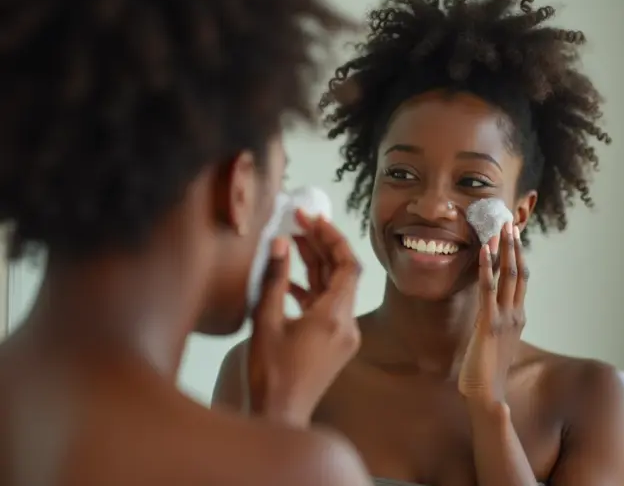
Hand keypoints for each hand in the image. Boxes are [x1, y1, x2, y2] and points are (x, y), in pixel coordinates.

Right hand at [247, 211, 361, 427]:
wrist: (279, 417)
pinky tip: (290, 279)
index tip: (311, 217)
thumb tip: (280, 243)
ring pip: (334, 289)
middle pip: (342, 273)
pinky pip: (327, 306)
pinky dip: (312, 289)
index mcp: (335, 317)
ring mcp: (342, 335)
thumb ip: (274, 280)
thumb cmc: (270, 374)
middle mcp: (347, 324)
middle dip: (322, 245)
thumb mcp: (266, 322)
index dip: (331, 236)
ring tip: (291, 241)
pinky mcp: (333, 344)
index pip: (347, 263)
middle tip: (299, 221)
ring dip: (316, 265)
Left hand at [458, 221, 527, 405]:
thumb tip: (491, 313)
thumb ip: (496, 324)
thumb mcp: (495, 342)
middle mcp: (515, 314)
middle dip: (514, 246)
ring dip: (504, 250)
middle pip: (518, 272)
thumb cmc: (487, 371)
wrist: (487, 396)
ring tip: (501, 228)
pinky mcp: (488, 324)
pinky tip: (482, 251)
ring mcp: (504, 318)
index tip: (514, 236)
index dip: (518, 256)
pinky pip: (488, 290)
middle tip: (509, 222)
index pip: (521, 279)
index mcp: (517, 316)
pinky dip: (486, 268)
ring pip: (508, 276)